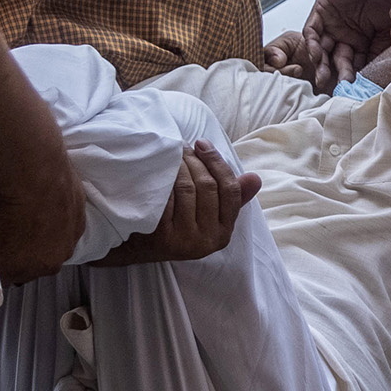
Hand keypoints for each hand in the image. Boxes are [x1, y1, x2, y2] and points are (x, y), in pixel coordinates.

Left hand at [97, 141, 259, 265]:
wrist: (135, 246)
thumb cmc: (174, 223)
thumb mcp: (205, 213)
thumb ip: (229, 196)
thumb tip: (255, 179)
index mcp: (223, 233)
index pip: (230, 191)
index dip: (218, 163)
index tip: (203, 144)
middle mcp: (208, 240)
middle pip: (209, 187)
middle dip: (196, 161)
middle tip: (182, 146)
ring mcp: (186, 240)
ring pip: (187, 189)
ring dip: (179, 165)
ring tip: (170, 153)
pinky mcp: (162, 238)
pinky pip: (167, 198)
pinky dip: (163, 178)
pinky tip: (158, 167)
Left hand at [263, 0, 390, 94]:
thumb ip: (384, 51)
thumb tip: (380, 77)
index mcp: (365, 42)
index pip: (356, 66)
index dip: (355, 79)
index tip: (354, 94)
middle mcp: (347, 35)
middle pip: (337, 61)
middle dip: (337, 75)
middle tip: (337, 88)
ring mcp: (333, 24)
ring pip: (322, 50)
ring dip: (321, 65)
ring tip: (322, 78)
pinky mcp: (321, 11)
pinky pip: (311, 31)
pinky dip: (312, 44)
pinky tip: (316, 56)